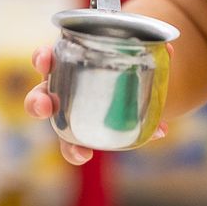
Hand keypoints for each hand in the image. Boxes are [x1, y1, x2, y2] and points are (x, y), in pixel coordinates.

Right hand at [26, 44, 167, 165]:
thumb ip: (147, 51)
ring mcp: (69, 117)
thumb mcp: (126, 53)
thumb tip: (169, 50)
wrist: (125, 84)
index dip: (42, 58)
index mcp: (65, 65)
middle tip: (46, 107)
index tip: (45, 59)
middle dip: (37, 102)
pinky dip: (111, 148)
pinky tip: (129, 148)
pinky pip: (86, 149)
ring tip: (82, 155)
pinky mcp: (83, 137)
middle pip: (39, 99)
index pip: (45, 60)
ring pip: (61, 133)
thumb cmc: (113, 64)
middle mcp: (60, 93)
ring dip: (69, 147)